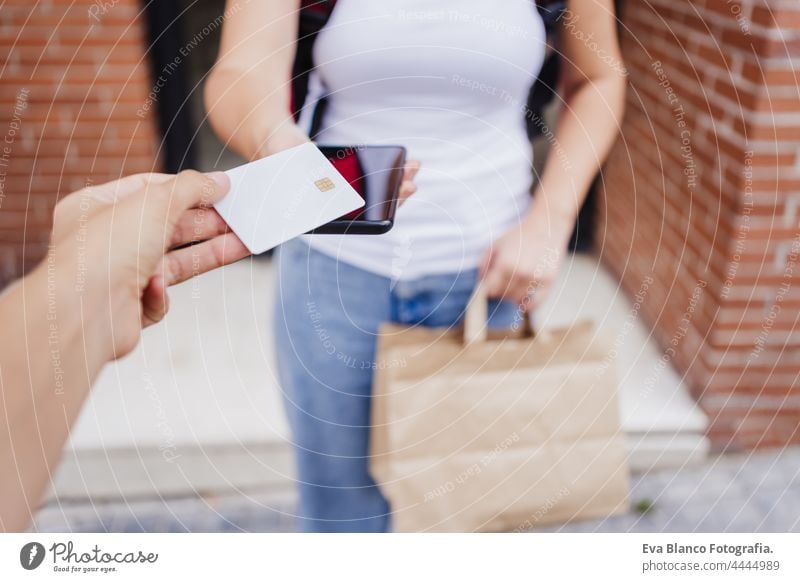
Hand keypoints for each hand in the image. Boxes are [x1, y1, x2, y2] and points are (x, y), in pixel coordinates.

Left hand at [52, 171, 248, 357]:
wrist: (83, 314)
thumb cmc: (105, 252)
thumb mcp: (156, 202)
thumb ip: (193, 188)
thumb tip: (219, 181)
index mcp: (98, 207)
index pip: (151, 189)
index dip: (189, 188)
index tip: (222, 189)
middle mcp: (106, 240)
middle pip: (169, 226)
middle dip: (207, 223)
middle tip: (241, 218)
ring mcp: (117, 275)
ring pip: (173, 261)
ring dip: (208, 253)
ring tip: (244, 244)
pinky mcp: (129, 307)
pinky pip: (159, 295)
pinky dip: (162, 292)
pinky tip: (156, 288)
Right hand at [256, 125, 420, 203]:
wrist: (278, 143)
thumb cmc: (277, 153)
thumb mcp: (283, 155)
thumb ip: (296, 165)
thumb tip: (322, 176)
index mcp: (315, 215)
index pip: (349, 223)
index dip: (373, 217)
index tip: (391, 210)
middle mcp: (332, 211)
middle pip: (369, 212)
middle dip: (393, 198)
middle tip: (410, 186)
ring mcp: (344, 199)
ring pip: (377, 198)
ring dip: (398, 183)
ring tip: (415, 167)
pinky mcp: (351, 185)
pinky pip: (376, 183)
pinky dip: (392, 173)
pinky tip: (406, 163)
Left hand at [479, 212, 568, 311]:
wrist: (547, 225)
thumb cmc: (519, 235)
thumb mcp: (496, 245)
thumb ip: (484, 264)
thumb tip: (480, 284)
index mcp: (505, 264)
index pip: (490, 290)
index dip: (487, 290)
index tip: (489, 286)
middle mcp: (521, 273)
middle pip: (503, 296)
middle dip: (499, 291)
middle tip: (503, 282)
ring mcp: (536, 278)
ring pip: (517, 299)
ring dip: (512, 296)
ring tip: (513, 285)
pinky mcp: (549, 281)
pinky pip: (535, 303)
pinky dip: (527, 305)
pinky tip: (522, 301)